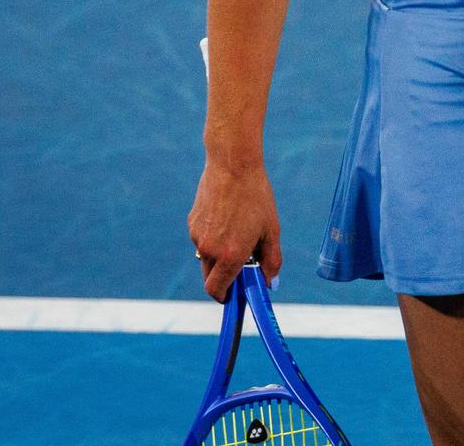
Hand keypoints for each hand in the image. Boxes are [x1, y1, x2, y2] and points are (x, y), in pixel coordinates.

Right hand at [187, 158, 281, 301]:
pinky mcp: (192, 223)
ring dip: (220, 256)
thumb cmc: (256, 197)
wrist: (232, 166)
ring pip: (207, 258)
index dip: (224, 297)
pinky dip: (214, 238)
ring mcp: (197, 236)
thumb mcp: (271, 230)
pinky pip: (202, 239)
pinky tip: (228, 217)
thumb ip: (271, 260)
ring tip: (240, 231)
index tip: (232, 297)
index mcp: (230, 255)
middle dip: (224, 277)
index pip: (217, 290)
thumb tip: (270, 283)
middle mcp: (209, 250)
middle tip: (242, 265)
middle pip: (211, 277)